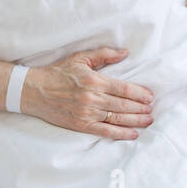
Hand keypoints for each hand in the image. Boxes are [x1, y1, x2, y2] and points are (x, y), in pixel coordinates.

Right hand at [23, 47, 154, 139]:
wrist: (34, 90)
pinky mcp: (80, 125)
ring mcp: (86, 113)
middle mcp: (92, 98)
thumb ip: (104, 54)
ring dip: (135, 121)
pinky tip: (133, 134)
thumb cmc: (58, 72)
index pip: (123, 88)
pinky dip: (120, 134)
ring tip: (148, 120)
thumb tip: (125, 53)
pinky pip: (105, 132)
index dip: (139, 94)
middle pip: (123, 105)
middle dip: (140, 108)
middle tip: (152, 109)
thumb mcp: (81, 58)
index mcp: (93, 81)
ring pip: (117, 119)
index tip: (150, 96)